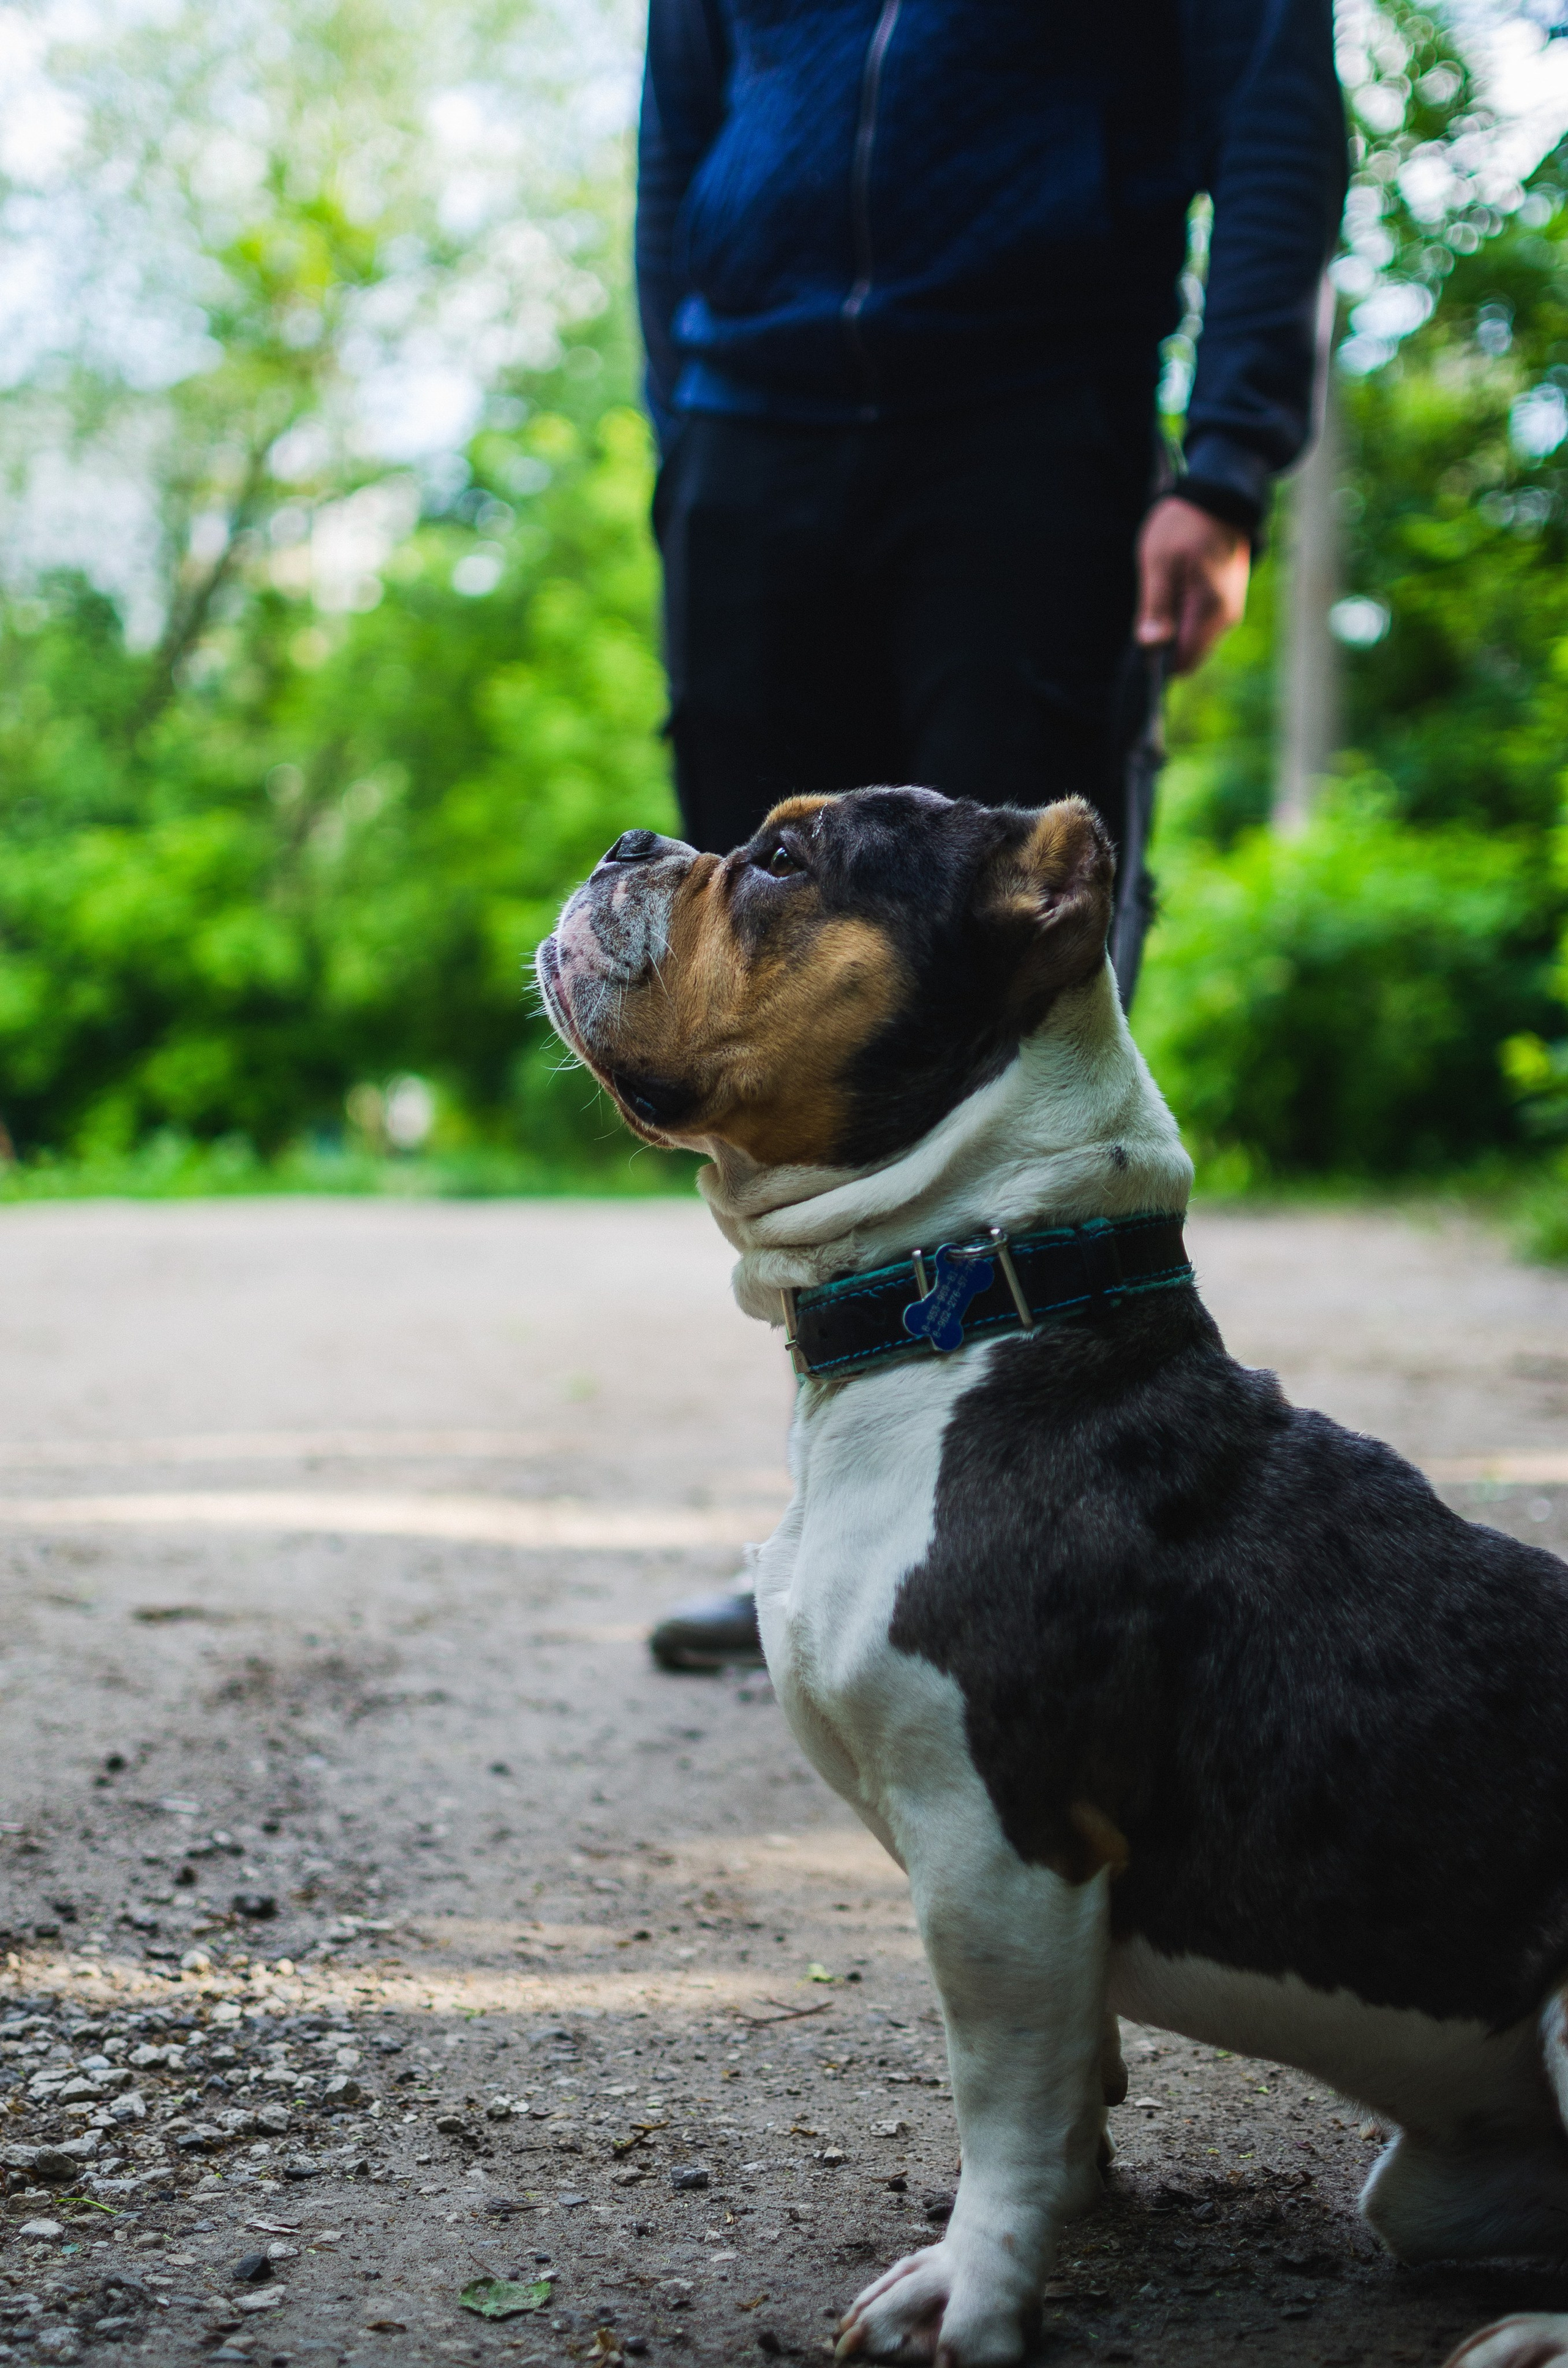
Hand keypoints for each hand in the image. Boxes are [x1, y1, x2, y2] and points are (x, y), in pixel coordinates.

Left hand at [1135, 496, 1250, 674]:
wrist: (1218, 495)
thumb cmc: (1184, 524)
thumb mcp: (1159, 563)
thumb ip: (1156, 607)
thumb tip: (1151, 646)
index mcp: (1210, 610)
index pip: (1183, 661)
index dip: (1159, 659)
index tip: (1141, 639)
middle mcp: (1227, 617)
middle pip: (1190, 654)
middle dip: (1166, 642)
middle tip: (1151, 606)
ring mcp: (1231, 609)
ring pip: (1195, 639)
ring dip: (1175, 626)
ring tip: (1165, 590)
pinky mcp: (1228, 600)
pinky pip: (1202, 623)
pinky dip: (1185, 615)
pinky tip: (1177, 587)